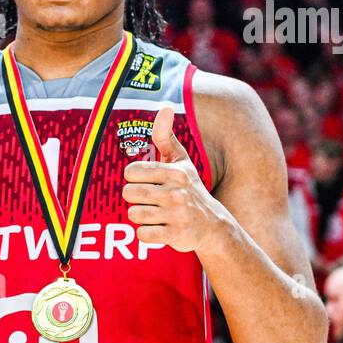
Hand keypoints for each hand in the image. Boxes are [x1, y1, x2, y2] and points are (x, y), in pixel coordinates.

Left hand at [122, 105, 226, 252]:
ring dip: (141, 217)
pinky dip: (147, 234)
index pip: (131, 171)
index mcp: (175, 171)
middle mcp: (177, 192)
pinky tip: (161, 228)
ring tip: (157, 214)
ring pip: (134, 214)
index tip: (147, 182)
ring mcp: (177, 214)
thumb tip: (165, 107)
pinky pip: (142, 234)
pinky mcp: (176, 235)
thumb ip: (166, 137)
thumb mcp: (181, 162)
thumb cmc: (190, 189)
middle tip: (151, 200)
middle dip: (135, 198)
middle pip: (128, 193)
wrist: (213, 226)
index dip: (134, 179)